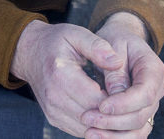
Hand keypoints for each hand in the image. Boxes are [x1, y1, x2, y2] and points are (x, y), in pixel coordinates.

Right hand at [10, 20, 127, 136]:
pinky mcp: (54, 119)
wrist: (29, 53)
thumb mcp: (76, 34)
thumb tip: (118, 62)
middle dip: (116, 115)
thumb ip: (97, 46)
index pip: (97, 100)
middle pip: (94, 118)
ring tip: (122, 109)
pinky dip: (97, 126)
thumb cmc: (55, 41)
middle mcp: (54, 98)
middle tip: (133, 104)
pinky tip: (108, 112)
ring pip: (89, 129)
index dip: (119, 101)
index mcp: (61, 76)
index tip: (133, 91)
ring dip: (108, 124)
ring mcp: (53, 112)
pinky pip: (81, 130)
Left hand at [79, 13, 163, 137]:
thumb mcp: (112, 44)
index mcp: (153, 69)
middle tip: (87, 118)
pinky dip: (114, 137)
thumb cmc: (114, 40)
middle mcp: (156, 90)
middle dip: (113, 122)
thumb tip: (113, 94)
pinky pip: (131, 133)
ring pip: (138, 130)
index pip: (145, 93)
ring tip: (89, 133)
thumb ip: (113, 69)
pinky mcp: (138, 114)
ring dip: (113, 136)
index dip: (124, 104)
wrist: (119, 41)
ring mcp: (149, 105)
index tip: (101, 105)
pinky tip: (94, 136)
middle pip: (141, 116)